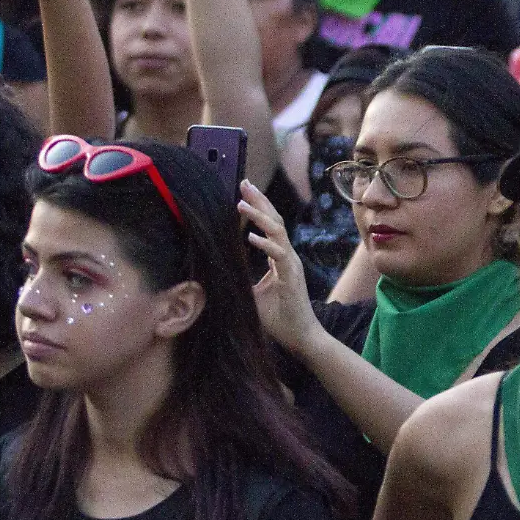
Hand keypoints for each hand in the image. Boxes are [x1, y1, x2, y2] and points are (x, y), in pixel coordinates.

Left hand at [239, 179, 323, 352]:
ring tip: (242, 203)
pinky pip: (278, 255)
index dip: (258, 206)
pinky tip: (250, 236)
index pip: (270, 225)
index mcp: (280, 258)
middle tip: (244, 182)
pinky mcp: (291, 277)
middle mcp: (287, 256)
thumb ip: (242, 278)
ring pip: (278, 232)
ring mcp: (291, 265)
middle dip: (260, 200)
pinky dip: (265, 244)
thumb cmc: (279, 318)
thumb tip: (218, 271)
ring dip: (260, 216)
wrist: (301, 337)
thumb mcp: (253, 294)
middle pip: (275, 220)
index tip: (243, 191)